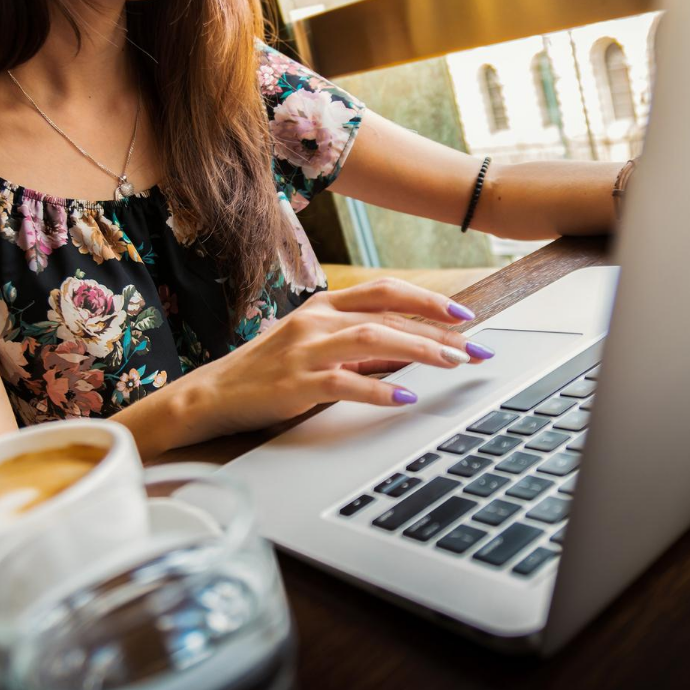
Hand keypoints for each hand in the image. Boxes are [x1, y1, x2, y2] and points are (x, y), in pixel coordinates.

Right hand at [181, 278, 494, 439]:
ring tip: (453, 364)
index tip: (464, 316)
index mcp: (324, 306)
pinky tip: (405, 397)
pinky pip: (345, 382)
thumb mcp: (316, 345)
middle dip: (438, 331)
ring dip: (419, 350)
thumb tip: (412, 349)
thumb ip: (359, 344)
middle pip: (388, 314)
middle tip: (475, 348)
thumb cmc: (270, 369)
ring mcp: (305, 350)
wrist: (214, 393)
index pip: (386, 291)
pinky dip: (379, 388)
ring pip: (373, 339)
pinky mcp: (296, 383)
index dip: (428, 300)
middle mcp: (317, 320)